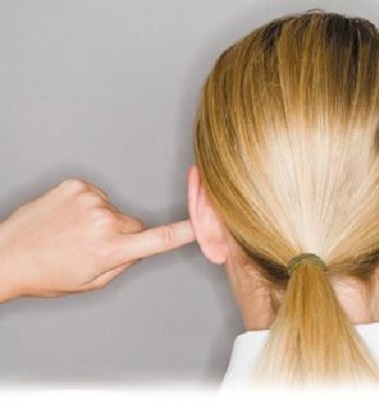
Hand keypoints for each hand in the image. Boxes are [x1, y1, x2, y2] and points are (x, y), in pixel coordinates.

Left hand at [0, 179, 194, 301]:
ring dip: (102, 221)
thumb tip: (142, 247)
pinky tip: (68, 219)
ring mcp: (89, 199)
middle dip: (124, 235)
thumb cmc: (45, 274)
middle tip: (93, 247)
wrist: (6, 254)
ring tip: (74, 233)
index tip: (206, 223)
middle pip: (135, 225)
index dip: (187, 231)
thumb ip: (125, 263)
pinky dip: (88, 207)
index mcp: (110, 249)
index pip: (160, 239)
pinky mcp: (76, 185)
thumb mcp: (92, 282)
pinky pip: (97, 196)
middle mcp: (103, 220)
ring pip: (115, 211)